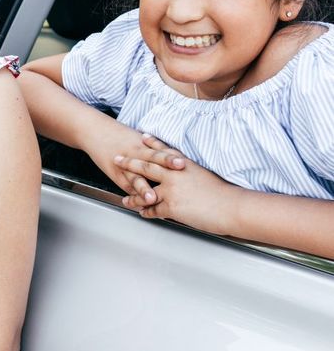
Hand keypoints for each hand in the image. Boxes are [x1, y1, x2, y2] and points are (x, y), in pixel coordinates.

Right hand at [84, 128, 184, 204]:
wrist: (95, 130)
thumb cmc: (118, 135)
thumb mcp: (137, 138)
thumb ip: (154, 148)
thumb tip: (174, 157)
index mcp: (143, 144)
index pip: (161, 150)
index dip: (172, 156)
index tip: (185, 163)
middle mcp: (135, 153)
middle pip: (152, 160)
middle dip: (166, 166)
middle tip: (178, 171)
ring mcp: (125, 165)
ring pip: (136, 178)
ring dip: (144, 189)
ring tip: (152, 199)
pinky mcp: (115, 174)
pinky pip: (125, 187)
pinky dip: (133, 196)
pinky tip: (139, 205)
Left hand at [114, 149, 240, 235]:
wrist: (233, 207)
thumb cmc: (224, 193)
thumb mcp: (205, 175)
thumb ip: (191, 173)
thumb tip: (186, 174)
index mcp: (183, 165)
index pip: (164, 152)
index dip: (152, 144)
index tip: (142, 137)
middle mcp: (174, 175)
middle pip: (146, 166)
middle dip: (129, 163)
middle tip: (117, 158)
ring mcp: (171, 190)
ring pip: (144, 191)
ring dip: (133, 195)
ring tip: (125, 198)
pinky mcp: (171, 206)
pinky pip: (153, 209)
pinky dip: (146, 212)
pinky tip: (142, 214)